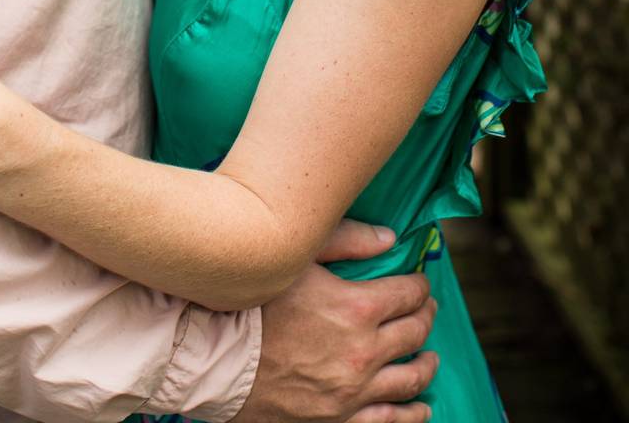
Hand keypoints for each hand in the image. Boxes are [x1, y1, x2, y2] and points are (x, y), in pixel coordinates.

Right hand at [233, 228, 436, 422]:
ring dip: (426, 364)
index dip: (418, 284)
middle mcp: (363, 352)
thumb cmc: (249, 305)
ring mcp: (353, 391)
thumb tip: (391, 239)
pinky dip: (412, 413)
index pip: (408, 293)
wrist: (213, 360)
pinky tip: (421, 407)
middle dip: (425, 316)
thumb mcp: (294, 260)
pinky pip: (390, 420)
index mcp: (356, 309)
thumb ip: (345, 241)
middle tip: (425, 309)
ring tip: (430, 357)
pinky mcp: (338, 418)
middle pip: (415, 332)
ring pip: (410, 378)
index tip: (417, 282)